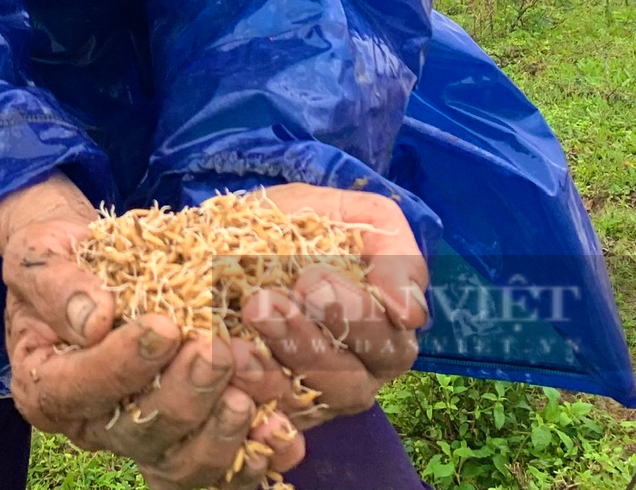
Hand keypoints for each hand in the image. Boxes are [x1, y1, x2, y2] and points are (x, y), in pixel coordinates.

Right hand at [0, 179, 304, 487]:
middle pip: (136, 431)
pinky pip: (214, 466)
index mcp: (44, 384)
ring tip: (248, 397)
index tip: (163, 326)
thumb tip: (95, 320)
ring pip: (177, 462)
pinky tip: (279, 438)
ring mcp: (136, 435)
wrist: (81, 260)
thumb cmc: (55, 257)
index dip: (122, 364)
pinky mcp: (178, 435)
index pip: (79, 388)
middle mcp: (89, 423)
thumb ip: (59, 287)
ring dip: (219, 436)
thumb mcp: (40, 256)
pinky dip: (249, 458)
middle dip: (181, 396)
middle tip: (217, 353)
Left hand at [237, 184, 428, 426]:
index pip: (387, 343)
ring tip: (234, 337)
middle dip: (304, 342)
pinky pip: (264, 420)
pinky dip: (245, 398)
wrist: (237, 238)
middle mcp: (359, 376)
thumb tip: (408, 314)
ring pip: (301, 404)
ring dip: (268, 371)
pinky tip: (228, 371)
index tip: (309, 278)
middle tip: (263, 304)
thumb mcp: (350, 214)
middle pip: (346, 382)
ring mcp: (315, 398)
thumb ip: (392, 247)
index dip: (354, 317)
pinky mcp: (272, 411)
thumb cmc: (303, 225)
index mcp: (387, 334)